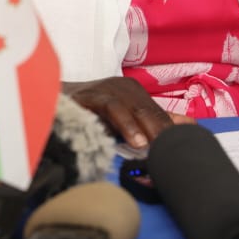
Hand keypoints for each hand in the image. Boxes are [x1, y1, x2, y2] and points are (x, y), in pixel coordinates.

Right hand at [62, 78, 191, 148]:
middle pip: (149, 110)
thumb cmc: (89, 113)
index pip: (157, 112)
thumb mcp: (122, 119)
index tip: (186, 148)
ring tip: (157, 148)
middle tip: (177, 151)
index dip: (171, 130)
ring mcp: (106, 89)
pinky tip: (135, 140)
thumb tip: (186, 125)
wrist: (52, 103)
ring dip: (148, 128)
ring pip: (134, 107)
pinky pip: (112, 108)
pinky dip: (126, 124)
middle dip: (164, 130)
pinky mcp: (90, 95)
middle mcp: (122, 87)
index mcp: (133, 92)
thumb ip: (151, 121)